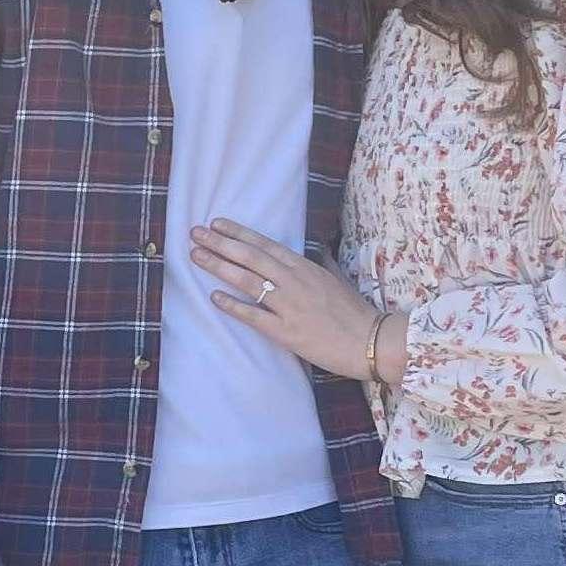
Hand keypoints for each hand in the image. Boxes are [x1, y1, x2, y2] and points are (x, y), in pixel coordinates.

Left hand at [190, 218, 382, 379]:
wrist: (371, 342)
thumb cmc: (354, 312)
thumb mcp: (336, 278)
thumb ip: (321, 262)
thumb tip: (315, 249)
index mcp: (305, 267)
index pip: (266, 245)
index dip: (239, 233)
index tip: (217, 223)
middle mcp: (294, 281)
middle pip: (251, 257)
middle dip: (220, 243)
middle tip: (195, 233)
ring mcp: (289, 306)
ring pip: (248, 280)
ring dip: (219, 266)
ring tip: (196, 256)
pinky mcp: (286, 332)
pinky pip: (254, 316)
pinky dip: (233, 305)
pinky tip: (214, 296)